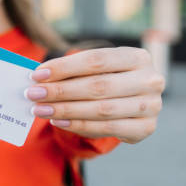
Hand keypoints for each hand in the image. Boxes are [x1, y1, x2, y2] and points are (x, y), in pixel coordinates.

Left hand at [25, 47, 164, 143]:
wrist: (132, 99)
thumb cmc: (108, 77)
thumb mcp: (95, 68)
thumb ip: (72, 70)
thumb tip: (38, 77)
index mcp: (138, 56)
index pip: (96, 60)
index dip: (64, 67)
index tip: (37, 74)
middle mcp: (150, 80)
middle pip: (98, 86)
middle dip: (61, 91)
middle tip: (33, 94)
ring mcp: (151, 106)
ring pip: (101, 110)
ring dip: (65, 110)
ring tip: (40, 109)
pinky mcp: (145, 128)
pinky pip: (107, 129)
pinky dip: (79, 125)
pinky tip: (57, 121)